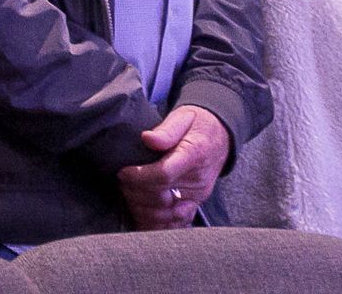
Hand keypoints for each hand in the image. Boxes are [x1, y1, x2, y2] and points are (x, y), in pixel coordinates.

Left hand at [117, 105, 229, 229]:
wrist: (219, 137)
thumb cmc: (196, 125)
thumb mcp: (183, 117)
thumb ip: (166, 130)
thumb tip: (147, 138)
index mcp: (194, 155)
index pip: (164, 174)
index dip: (139, 177)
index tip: (122, 172)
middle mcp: (197, 180)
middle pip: (162, 197)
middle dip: (135, 193)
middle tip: (121, 183)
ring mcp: (197, 195)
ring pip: (167, 215)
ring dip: (143, 209)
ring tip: (128, 196)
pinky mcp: (195, 203)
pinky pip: (177, 222)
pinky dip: (158, 224)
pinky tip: (142, 218)